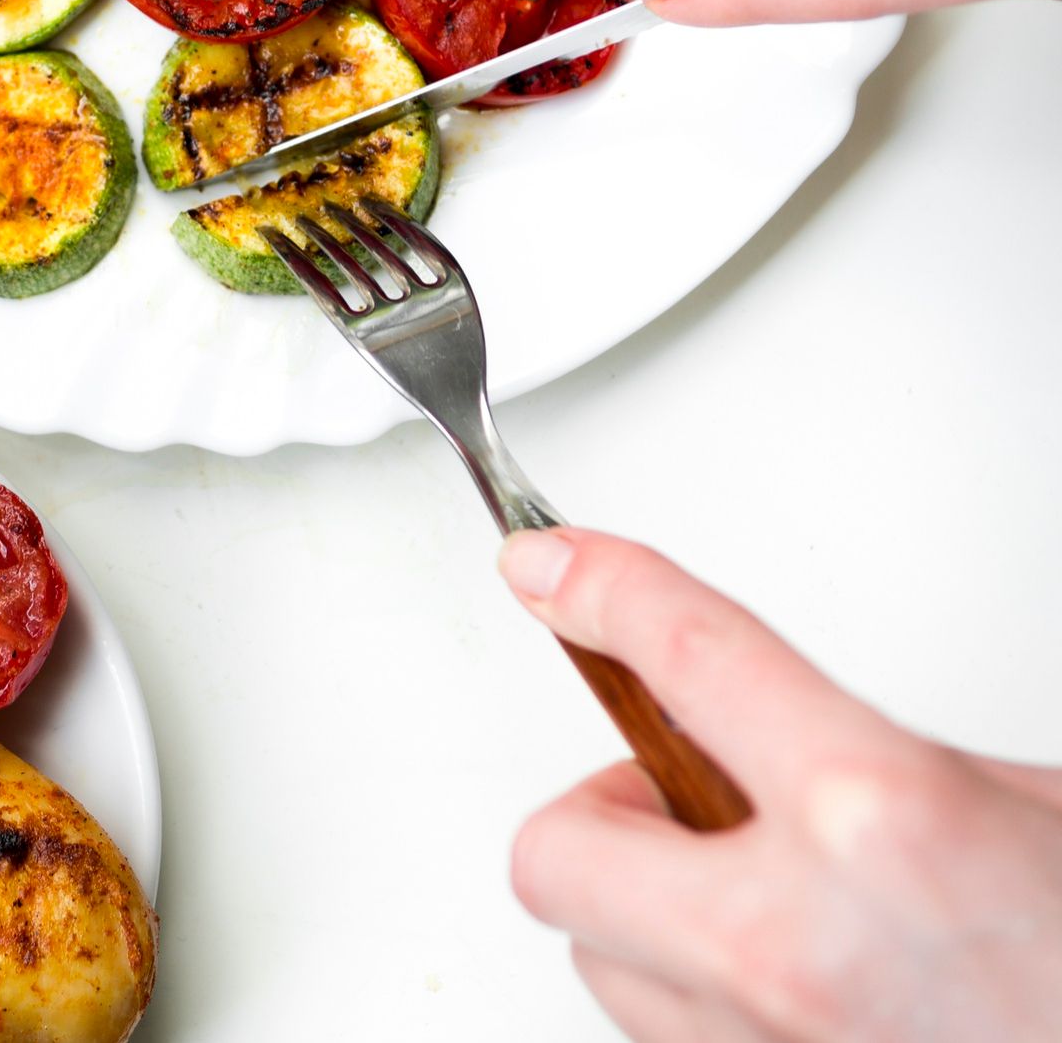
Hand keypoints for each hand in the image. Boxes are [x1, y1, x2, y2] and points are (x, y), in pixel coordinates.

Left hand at [499, 527, 1061, 1041]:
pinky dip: (702, 999)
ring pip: (597, 957)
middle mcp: (801, 942)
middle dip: (602, 813)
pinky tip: (795, 987)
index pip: (689, 654)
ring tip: (767, 907)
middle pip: (555, 850)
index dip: (604, 588)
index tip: (551, 568)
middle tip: (685, 799)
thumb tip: (755, 728)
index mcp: (880, 818)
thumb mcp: (1027, 804)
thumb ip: (869, 757)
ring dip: (648, 914)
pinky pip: (668, 1038)